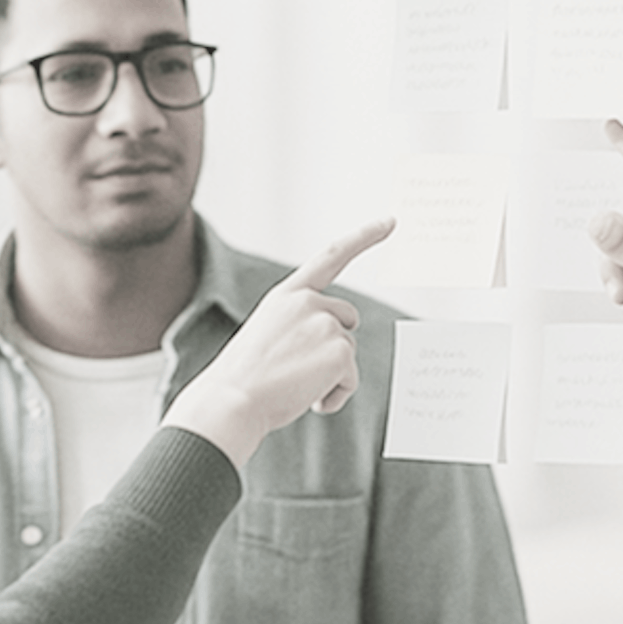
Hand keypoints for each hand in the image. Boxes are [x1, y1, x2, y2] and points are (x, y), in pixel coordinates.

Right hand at [164, 217, 392, 467]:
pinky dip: (334, 395)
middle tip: (295, 370)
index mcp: (286, 295)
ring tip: (293, 385)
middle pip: (347, 320)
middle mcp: (308, 302)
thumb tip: (332, 346)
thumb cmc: (244, 379)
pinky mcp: (340, 351)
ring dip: (329, 375)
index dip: (363, 238)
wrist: (232, 401)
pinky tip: (307, 399)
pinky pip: (350, 379)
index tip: (389, 222)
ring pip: (347, 352)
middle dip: (333, 345)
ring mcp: (325, 324)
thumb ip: (298, 326)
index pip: (330, 257)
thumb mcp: (267, 335)